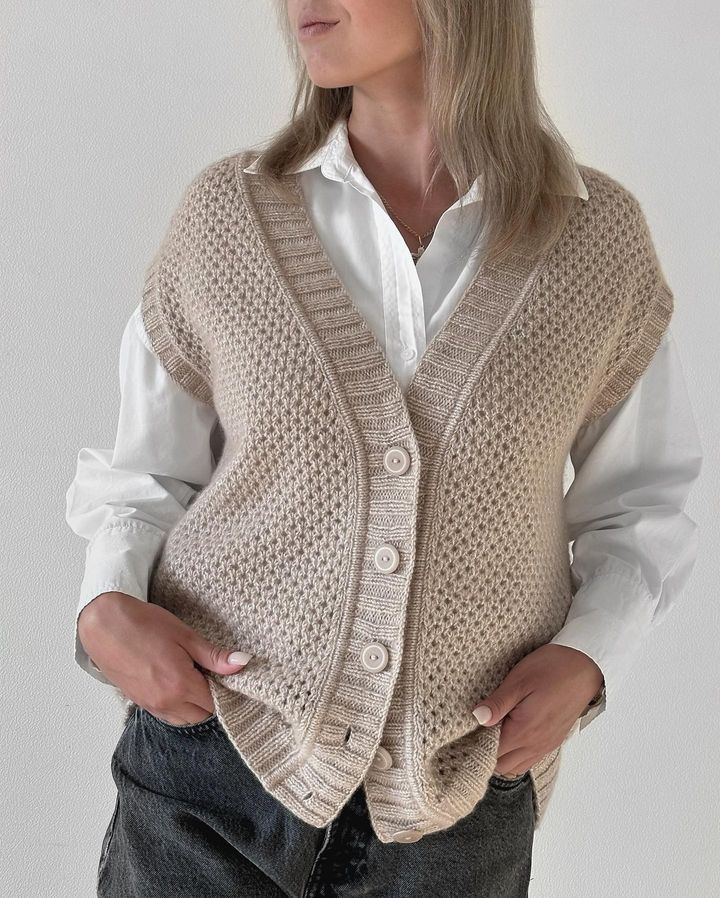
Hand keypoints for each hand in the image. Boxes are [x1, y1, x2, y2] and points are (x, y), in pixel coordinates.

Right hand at [78, 592, 252, 724]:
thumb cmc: (144, 624)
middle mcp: (166, 702)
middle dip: (212, 700)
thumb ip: (214, 655)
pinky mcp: (140, 703)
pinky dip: (179, 707)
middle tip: (212, 675)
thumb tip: (243, 662)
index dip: (227, 691)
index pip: (216, 703)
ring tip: (195, 678)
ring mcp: (151, 706)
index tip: (229, 676)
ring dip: (195, 706)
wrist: (104, 625)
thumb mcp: (185, 636)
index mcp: (181, 685)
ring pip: (185, 719)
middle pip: (202, 715)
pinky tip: (178, 685)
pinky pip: (167, 716)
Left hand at [471, 644, 603, 775]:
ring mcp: (546, 744)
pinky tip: (509, 733)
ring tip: (489, 732)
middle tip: (472, 732)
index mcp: (524, 732)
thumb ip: (498, 703)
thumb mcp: (519, 680)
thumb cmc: (552, 668)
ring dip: (500, 755)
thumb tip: (476, 718)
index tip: (462, 733)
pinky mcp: (553, 739)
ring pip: (516, 765)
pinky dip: (515, 754)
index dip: (473, 746)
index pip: (491, 754)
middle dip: (484, 754)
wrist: (586, 665)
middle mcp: (536, 745)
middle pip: (501, 766)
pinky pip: (529, 758)